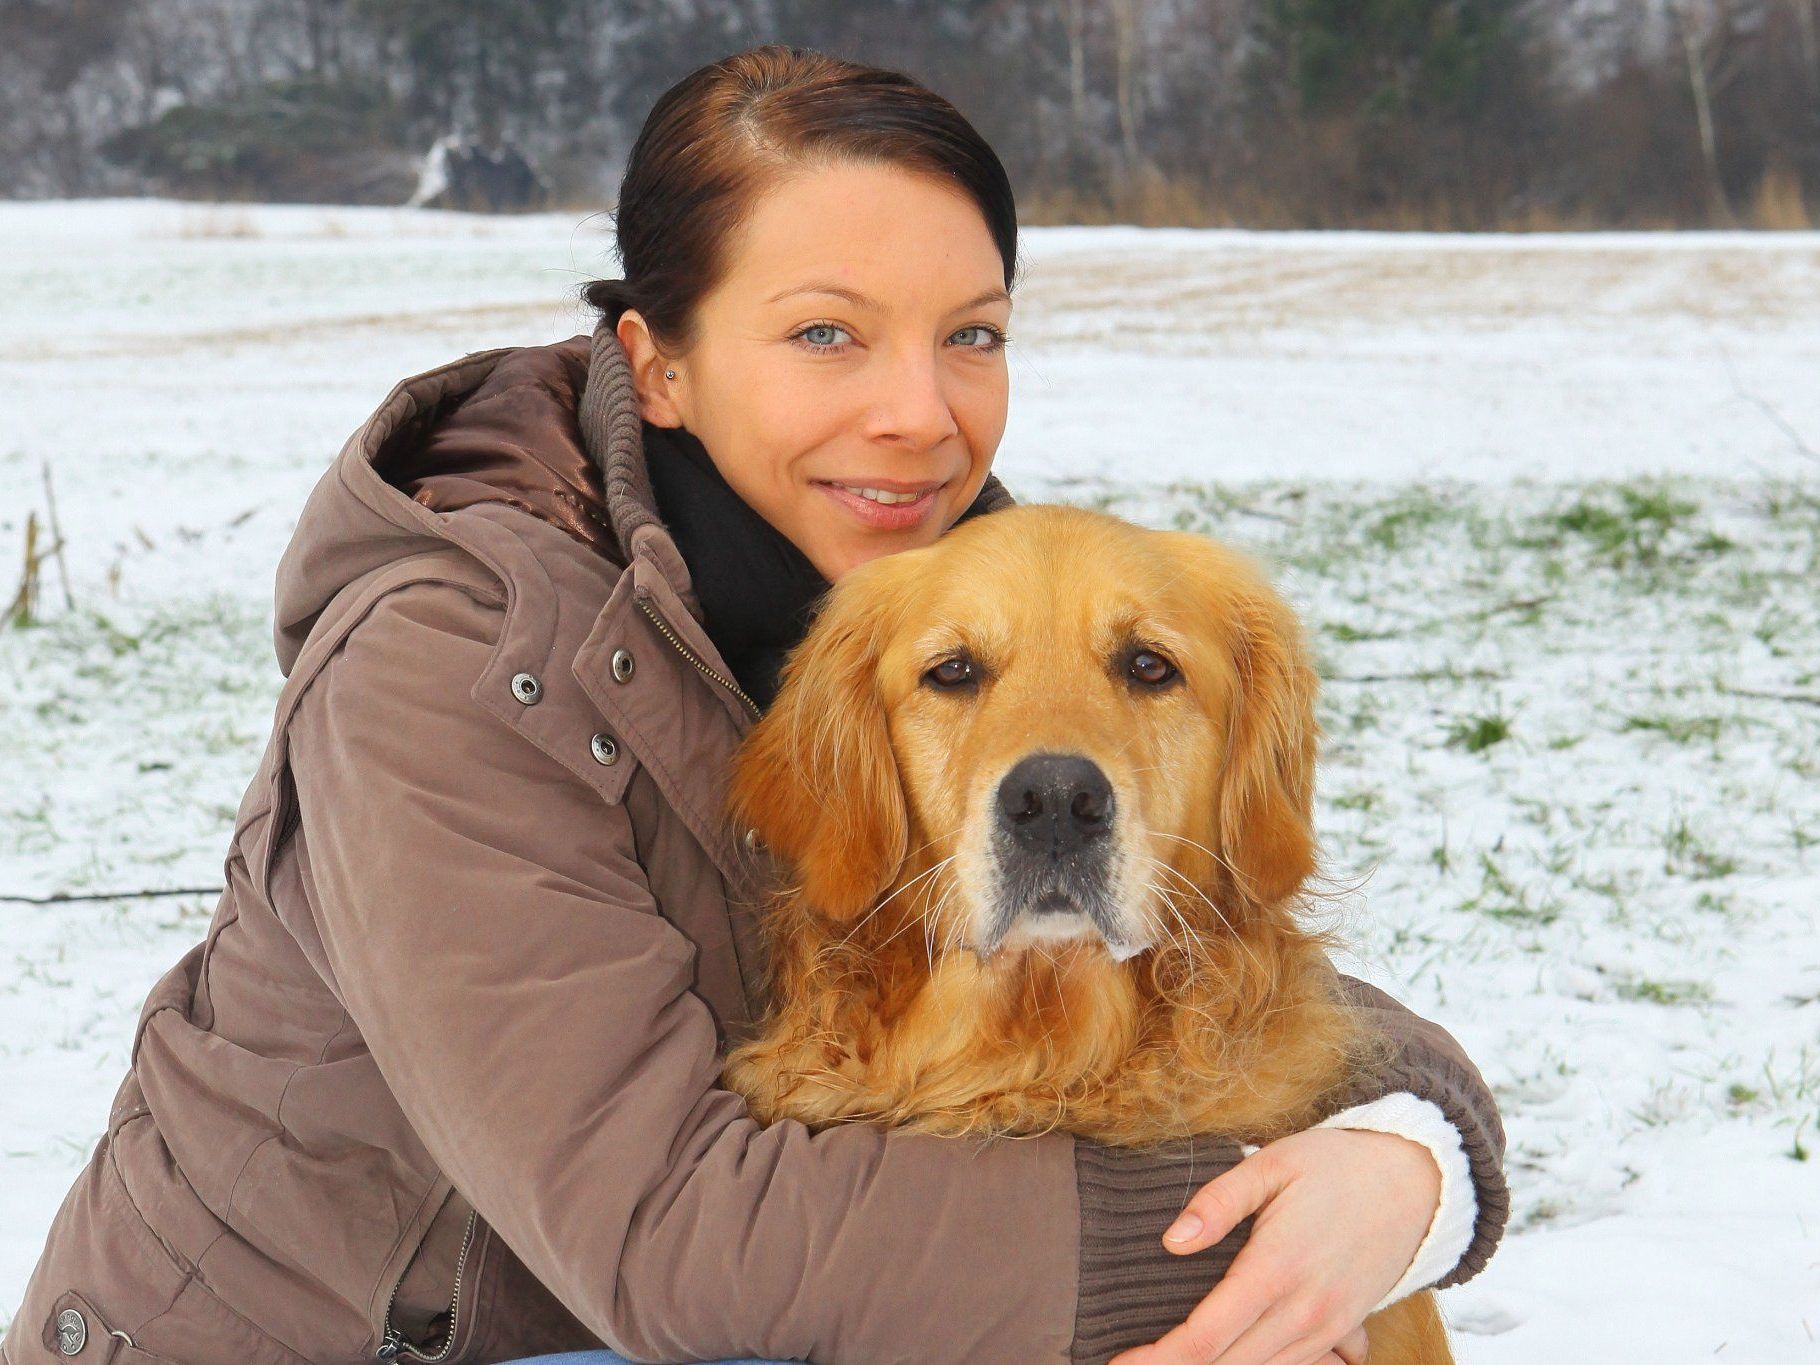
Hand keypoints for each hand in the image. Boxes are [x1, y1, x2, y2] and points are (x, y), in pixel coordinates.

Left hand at [1107, 1127, 1439, 1364]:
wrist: (1416, 1180)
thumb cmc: (1335, 1164)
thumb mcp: (1272, 1162)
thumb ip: (1218, 1201)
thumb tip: (1171, 1241)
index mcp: (1276, 1269)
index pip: (1205, 1336)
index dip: (1158, 1358)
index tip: (1119, 1361)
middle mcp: (1304, 1312)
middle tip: (1128, 1363)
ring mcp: (1327, 1329)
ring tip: (1169, 1361)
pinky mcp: (1341, 1332)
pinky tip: (1225, 1357)